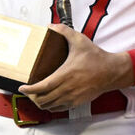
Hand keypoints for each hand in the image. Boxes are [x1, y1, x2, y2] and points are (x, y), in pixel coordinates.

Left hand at [18, 24, 133, 110]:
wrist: (111, 72)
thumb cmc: (96, 57)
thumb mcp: (79, 40)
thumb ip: (64, 30)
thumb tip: (50, 25)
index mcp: (65, 74)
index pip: (42, 87)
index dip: (29, 90)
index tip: (22, 87)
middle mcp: (67, 89)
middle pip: (43, 99)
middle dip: (32, 96)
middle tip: (27, 90)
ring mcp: (72, 97)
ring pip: (50, 106)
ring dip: (40, 102)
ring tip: (35, 95)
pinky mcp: (77, 102)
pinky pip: (59, 108)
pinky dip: (51, 106)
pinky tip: (48, 99)